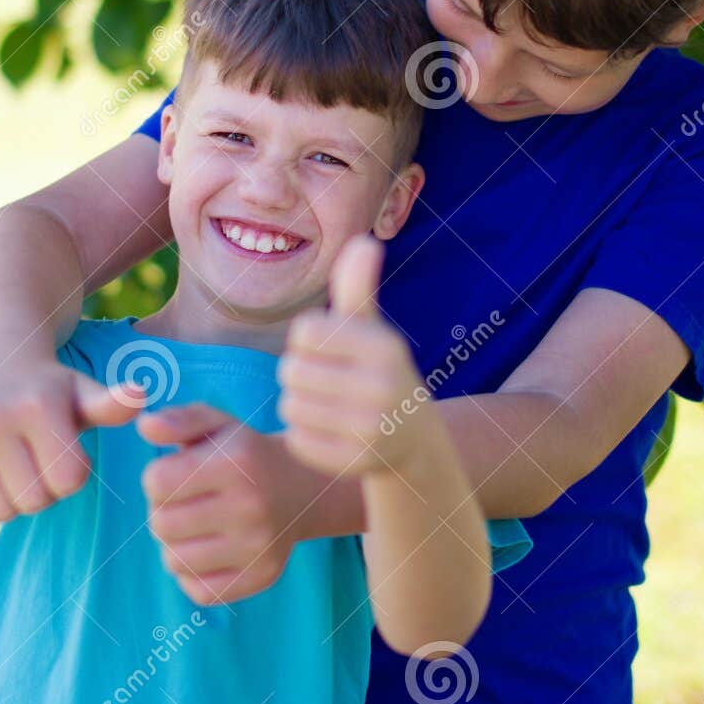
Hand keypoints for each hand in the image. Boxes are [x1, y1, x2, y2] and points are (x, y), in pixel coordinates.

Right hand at [0, 367, 140, 521]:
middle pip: (36, 501)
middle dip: (42, 488)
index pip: (70, 480)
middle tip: (32, 457)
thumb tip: (140, 395)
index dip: (72, 473)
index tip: (61, 448)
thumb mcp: (79, 391)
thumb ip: (111, 404)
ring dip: (10, 498)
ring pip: (2, 512)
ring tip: (7, 463)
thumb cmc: (44, 390)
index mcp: (39, 405)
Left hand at [138, 405, 319, 604]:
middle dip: (163, 511)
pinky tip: (208, 551)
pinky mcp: (262, 577)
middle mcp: (251, 506)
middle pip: (161, 524)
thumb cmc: (243, 454)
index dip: (157, 478)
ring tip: (196, 527)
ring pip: (174, 561)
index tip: (177, 475)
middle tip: (186, 503)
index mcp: (236, 462)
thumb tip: (145, 427)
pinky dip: (193, 574)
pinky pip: (198, 591)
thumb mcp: (215, 424)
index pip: (155, 482)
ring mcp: (259, 546)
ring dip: (175, 545)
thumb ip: (177, 420)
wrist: (301, 488)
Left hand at [277, 236, 425, 478]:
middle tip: (327, 383)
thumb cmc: (379, 371)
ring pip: (290, 406)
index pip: (304, 330)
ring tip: (328, 407)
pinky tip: (330, 433)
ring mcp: (371, 428)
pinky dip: (304, 437)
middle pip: (291, 369)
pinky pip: (296, 440)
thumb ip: (358, 287)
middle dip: (300, 374)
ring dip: (299, 405)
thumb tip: (364, 241)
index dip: (308, 339)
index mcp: (385, 345)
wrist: (413, 440)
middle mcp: (382, 386)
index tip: (330, 350)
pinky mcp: (355, 462)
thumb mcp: (372, 329)